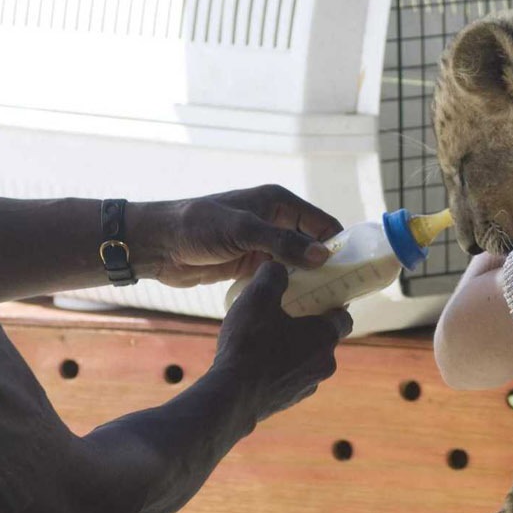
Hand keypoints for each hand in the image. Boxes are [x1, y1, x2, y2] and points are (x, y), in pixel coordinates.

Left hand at [127, 184, 339, 286]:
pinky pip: (278, 277)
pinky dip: (288, 289)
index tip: (354, 271)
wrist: (158, 244)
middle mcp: (275, 221)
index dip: (339, 245)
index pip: (322, 223)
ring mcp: (262, 244)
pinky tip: (297, 309)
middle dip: (327, 266)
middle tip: (342, 294)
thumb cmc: (197, 227)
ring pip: (297, 263)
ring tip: (324, 306)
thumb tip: (323, 256)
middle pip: (313, 245)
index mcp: (279, 203)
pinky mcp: (249, 264)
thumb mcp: (243, 231)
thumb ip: (283, 242)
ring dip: (308, 280)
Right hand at [215, 261, 350, 417]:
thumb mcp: (258, 297)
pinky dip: (278, 369)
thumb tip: (277, 265)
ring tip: (265, 338)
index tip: (316, 295)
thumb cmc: (249, 345)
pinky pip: (288, 379)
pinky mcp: (287, 402)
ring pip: (306, 361)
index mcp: (325, 337)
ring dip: (292, 349)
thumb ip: (272, 274)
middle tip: (285, 313)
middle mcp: (323, 364)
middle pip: (323, 339)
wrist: (230, 398)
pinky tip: (254, 362)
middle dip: (308, 326)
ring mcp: (306, 387)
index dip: (331, 304)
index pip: (343, 317)